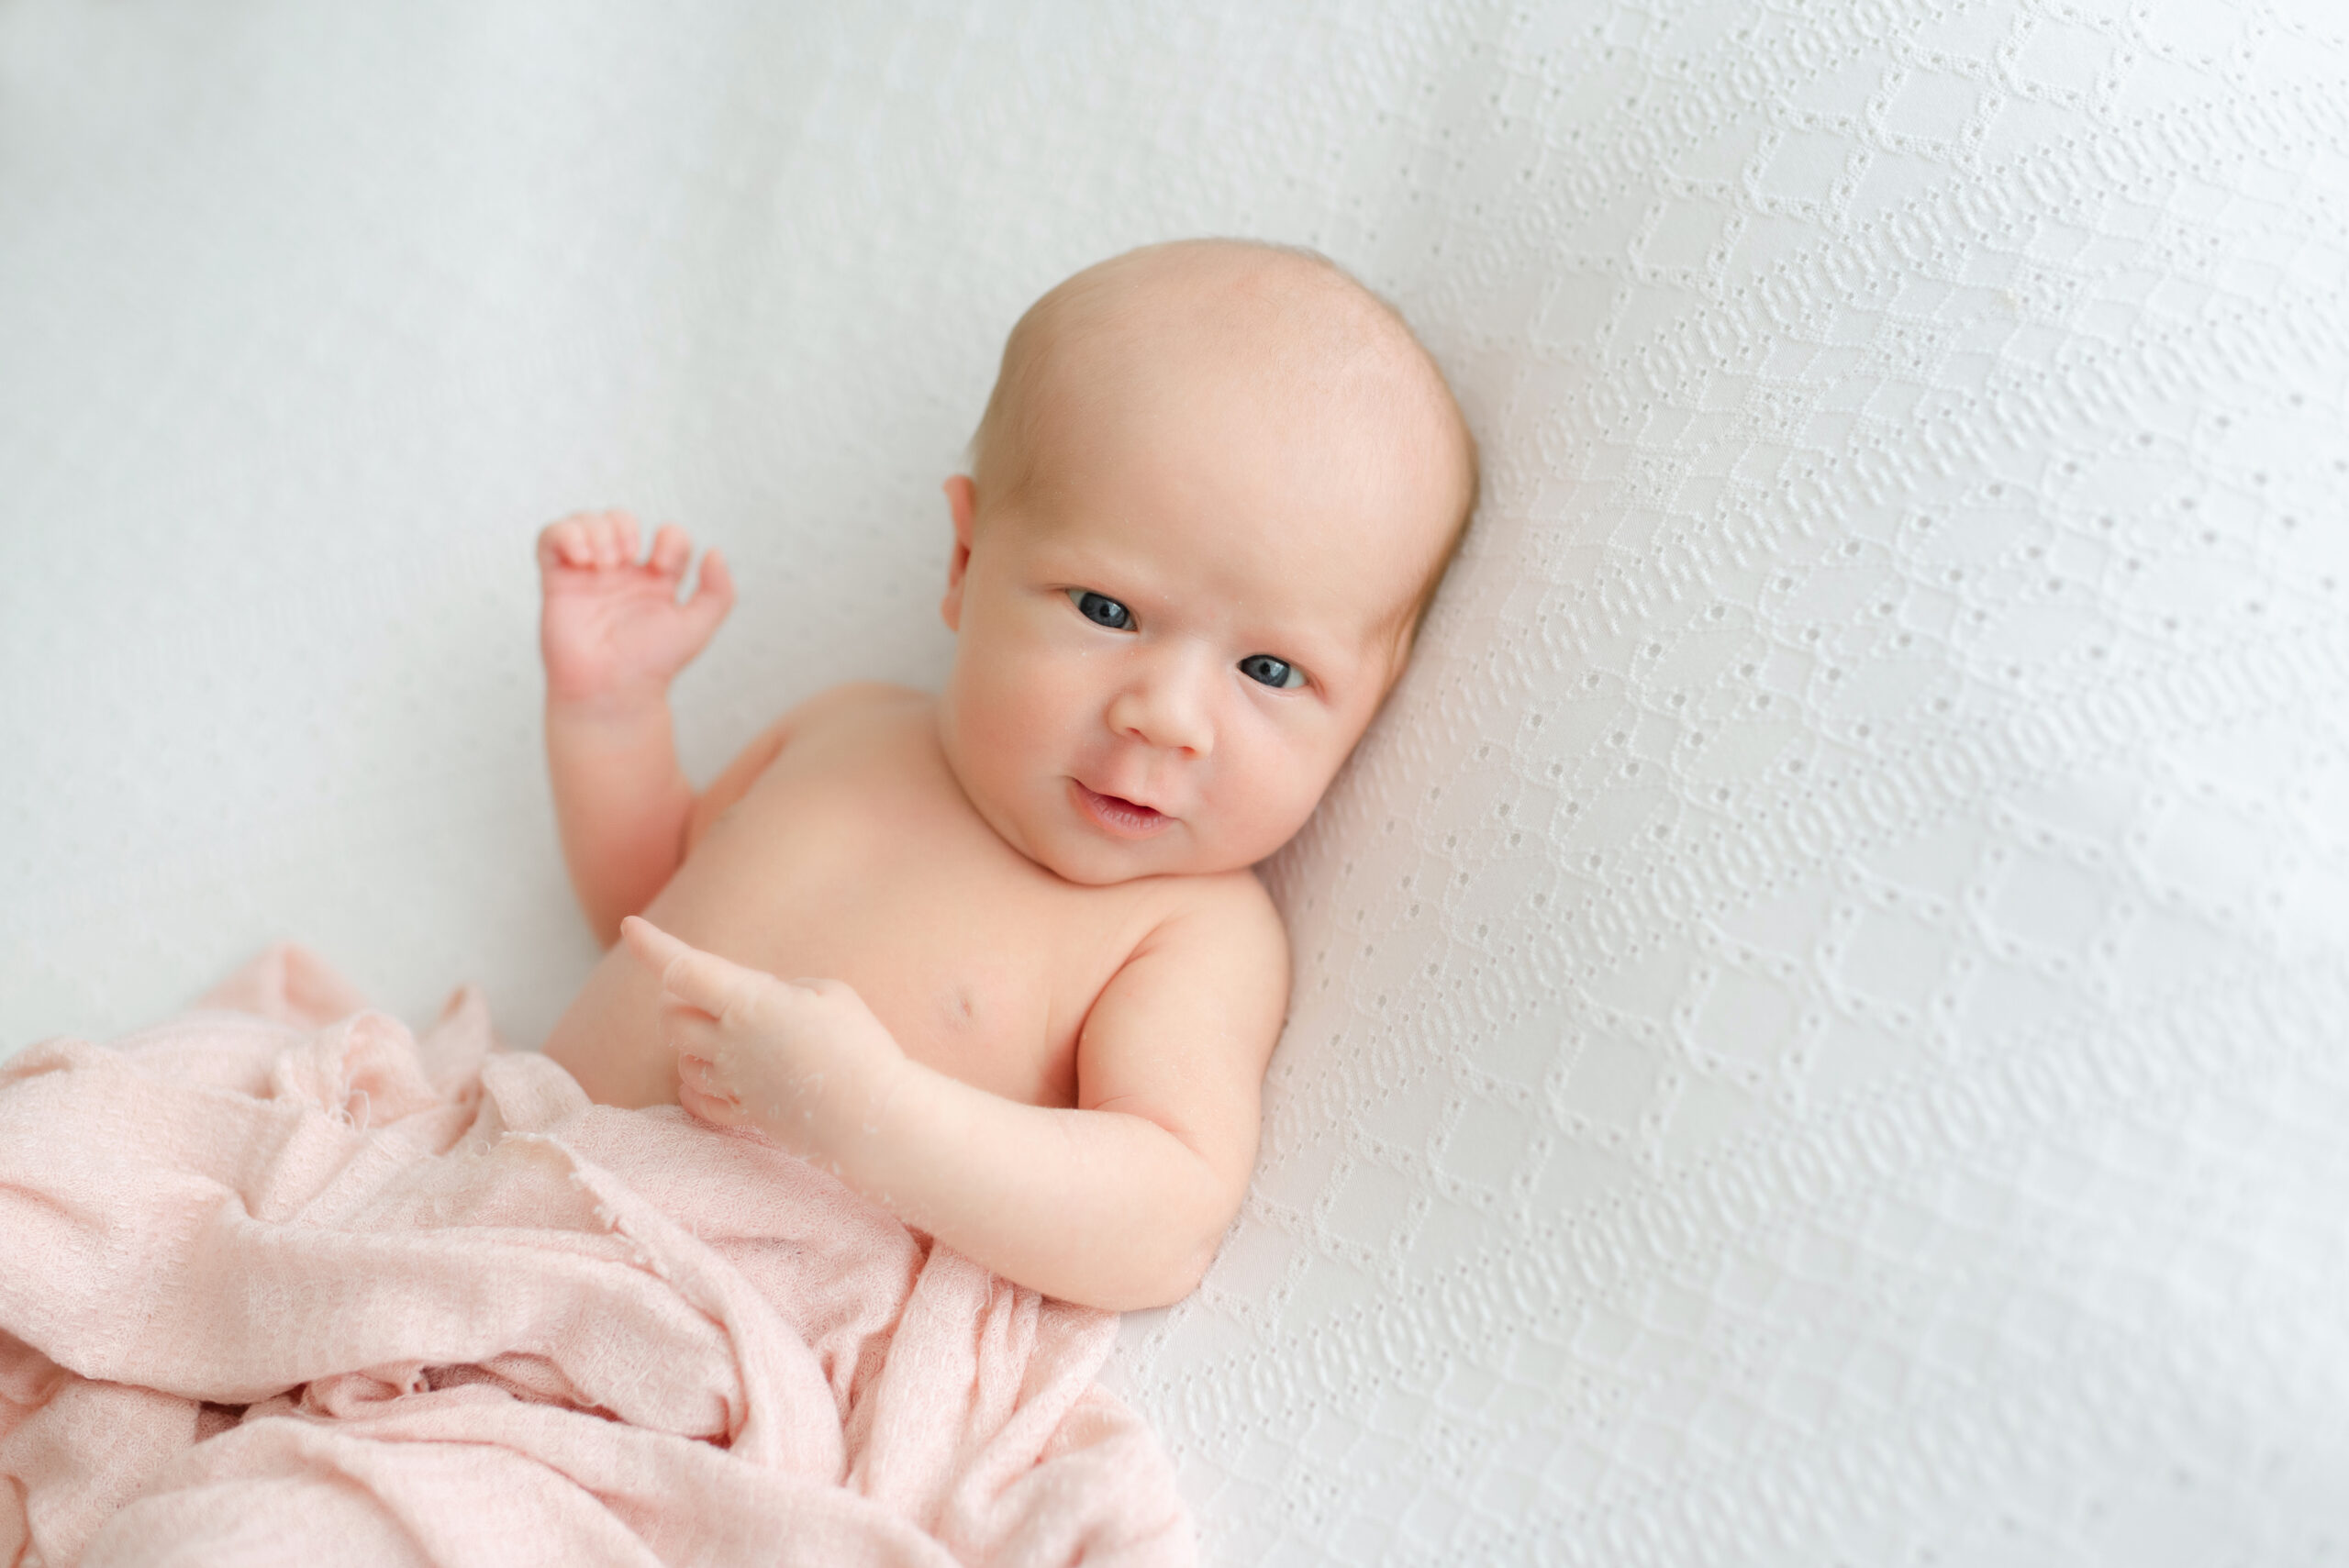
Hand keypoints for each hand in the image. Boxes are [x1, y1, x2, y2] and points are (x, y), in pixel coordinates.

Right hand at [537, 510, 734, 707]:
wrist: (611, 689)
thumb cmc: (652, 664)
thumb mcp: (698, 627)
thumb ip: (719, 592)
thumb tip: (714, 552)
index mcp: (657, 582)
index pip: (667, 536)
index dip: (670, 539)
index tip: (664, 567)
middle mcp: (622, 574)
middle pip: (620, 520)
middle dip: (624, 526)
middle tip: (627, 556)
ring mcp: (588, 575)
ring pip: (586, 522)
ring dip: (597, 529)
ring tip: (605, 560)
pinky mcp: (557, 581)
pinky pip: (551, 539)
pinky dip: (565, 534)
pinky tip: (582, 557)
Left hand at [618, 917, 905, 1153]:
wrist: (874, 1118)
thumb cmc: (860, 1046)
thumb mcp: (829, 992)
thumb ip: (780, 991)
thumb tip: (758, 1004)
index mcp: (749, 1004)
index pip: (684, 968)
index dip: (653, 945)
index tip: (631, 926)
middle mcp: (729, 1045)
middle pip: (670, 1018)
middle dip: (677, 1000)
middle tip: (703, 994)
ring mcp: (733, 1084)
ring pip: (681, 1060)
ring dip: (691, 1044)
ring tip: (727, 1038)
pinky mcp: (743, 1115)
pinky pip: (696, 1099)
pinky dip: (697, 1083)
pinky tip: (716, 1076)